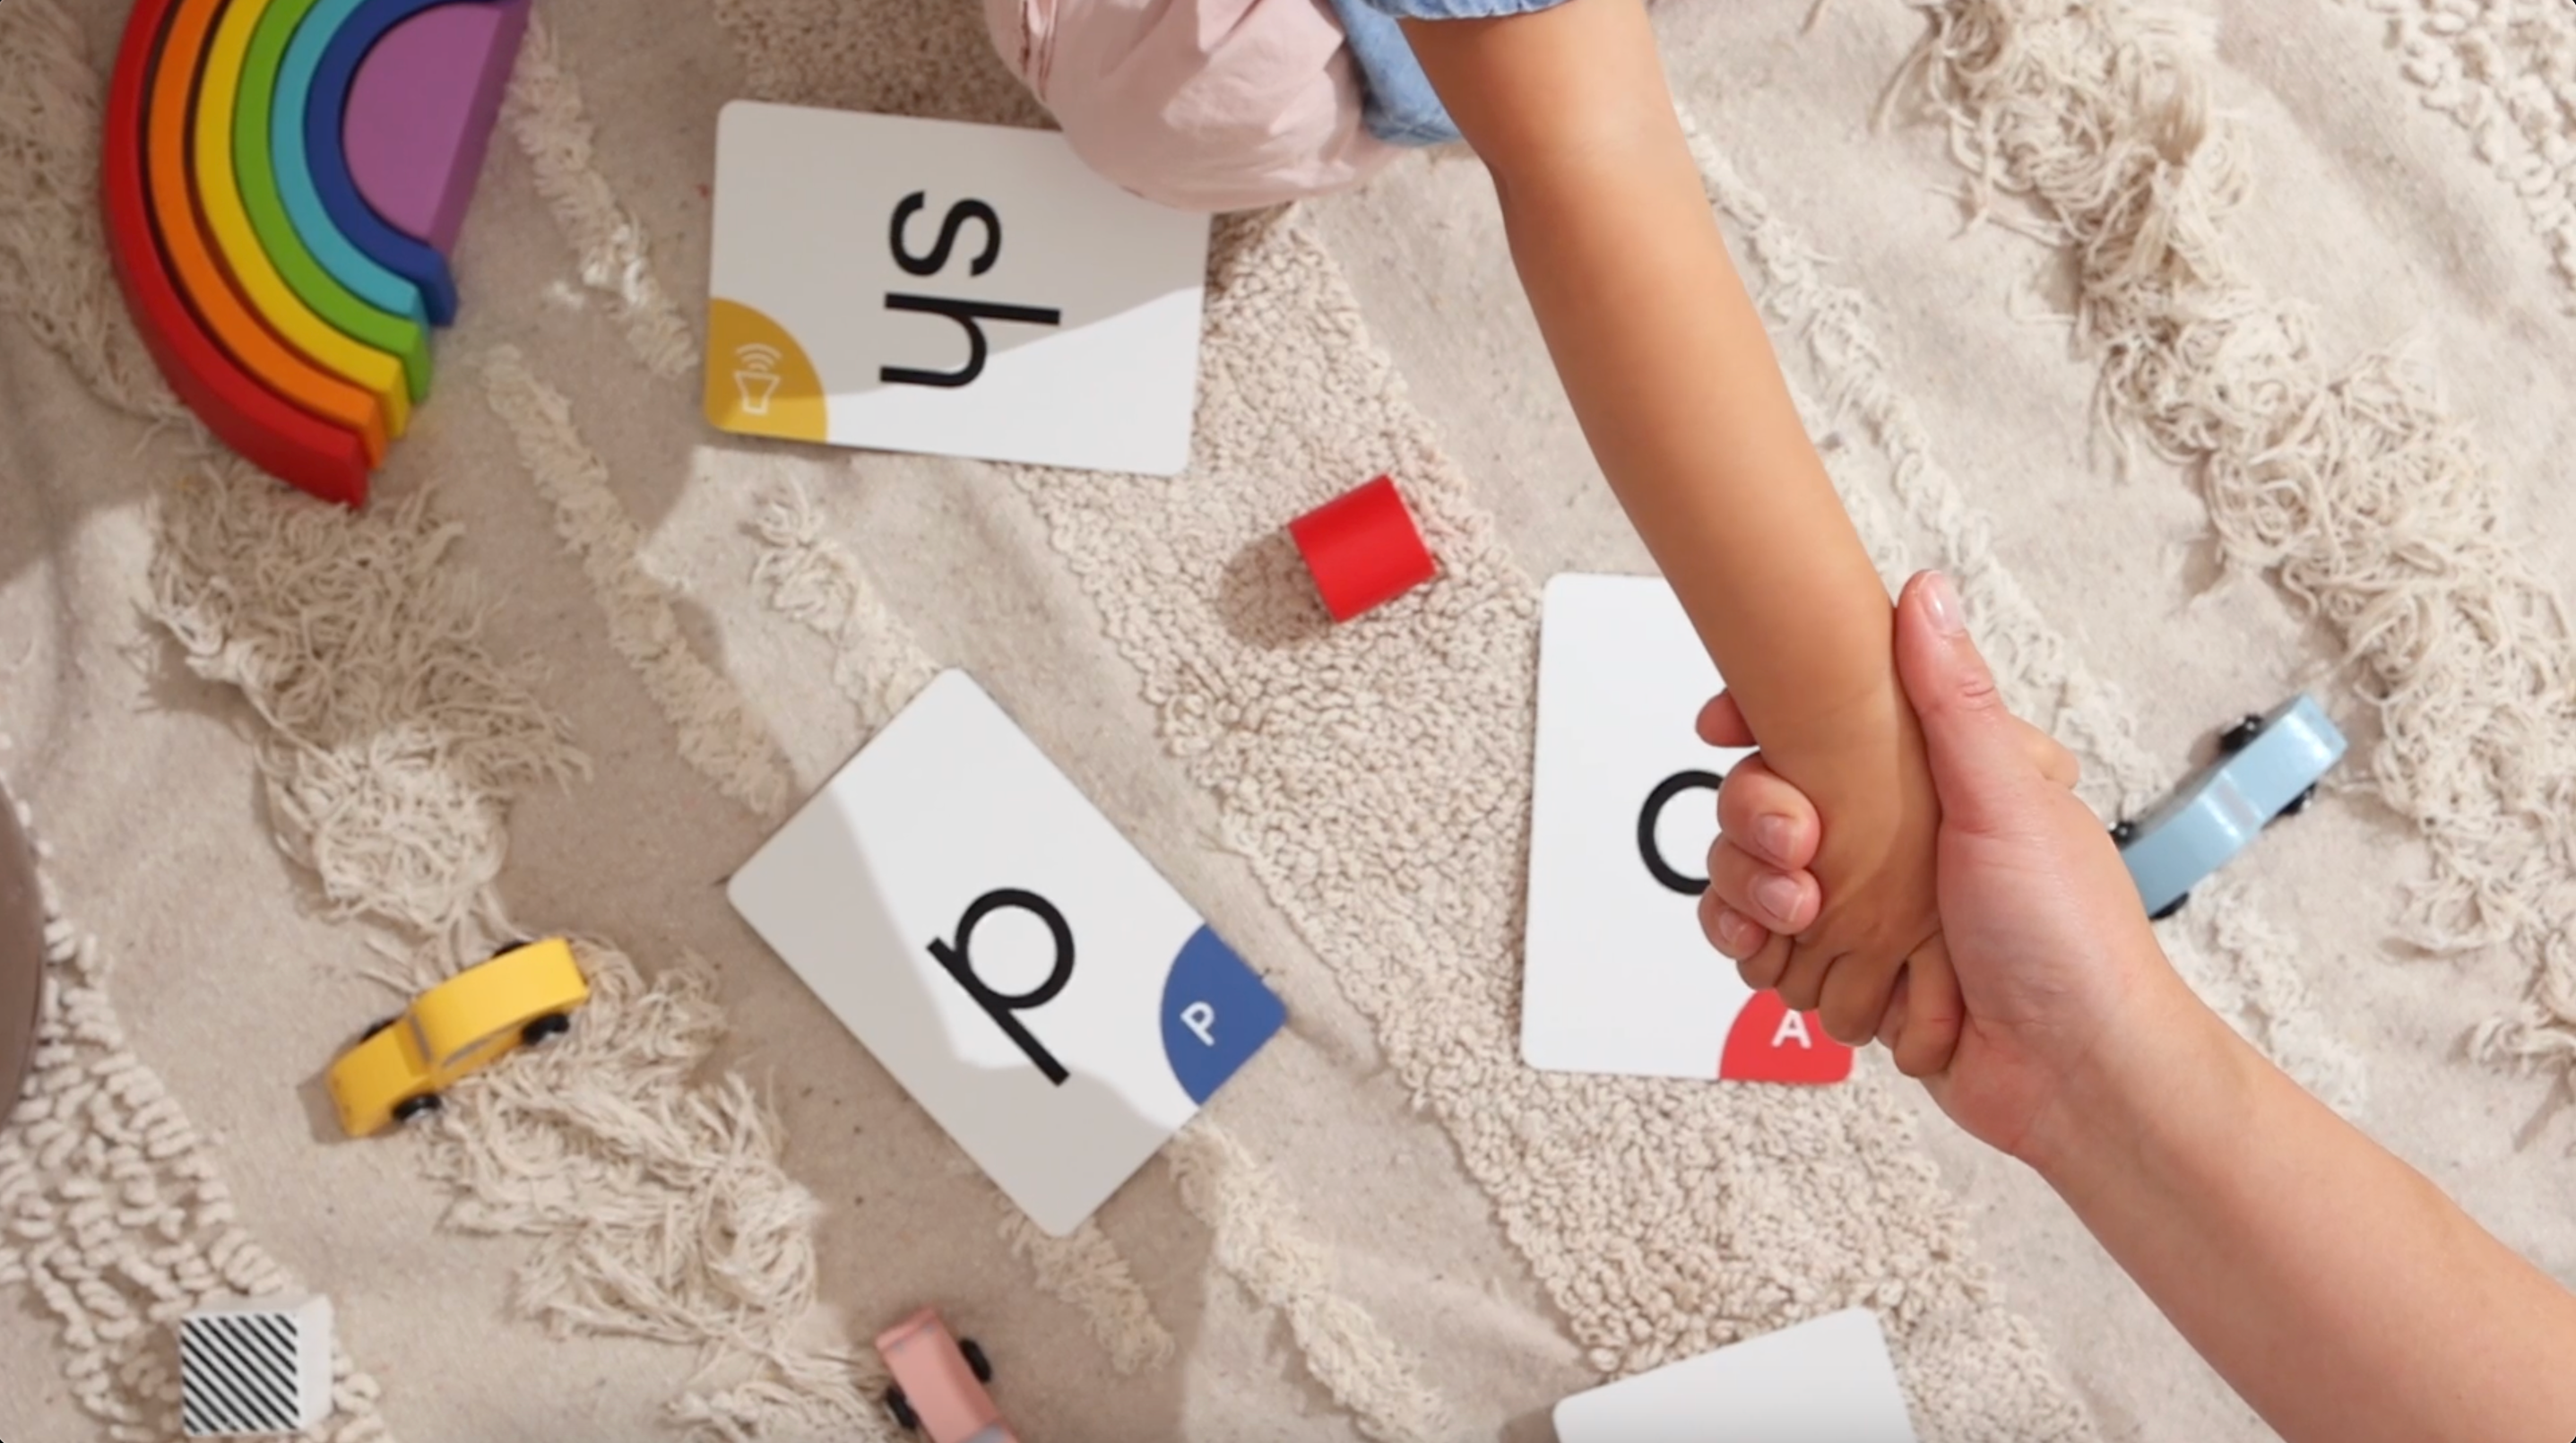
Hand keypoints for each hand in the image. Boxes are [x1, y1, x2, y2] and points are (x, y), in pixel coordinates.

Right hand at [1700, 572, 2180, 1159]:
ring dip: (1753, 890)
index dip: (1764, 718)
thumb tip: (1923, 593)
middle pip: (1767, 796)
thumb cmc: (2071, 940)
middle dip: (1756, 822)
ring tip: (1802, 917)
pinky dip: (1751, 944)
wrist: (2074, 1079)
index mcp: (1939, 776)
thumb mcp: (2011, 801)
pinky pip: (1756, 941)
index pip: (1824, 719)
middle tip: (1795, 848)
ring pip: (1749, 870)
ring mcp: (1861, 904)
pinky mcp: (1838, 967)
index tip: (1726, 724)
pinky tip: (1770, 947)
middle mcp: (1893, 834)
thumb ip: (1953, 702)